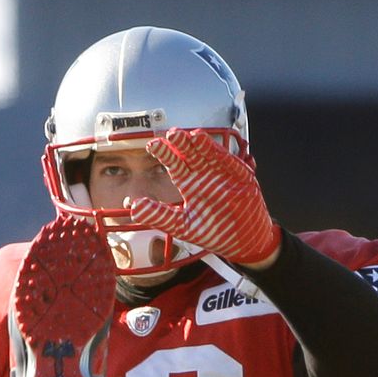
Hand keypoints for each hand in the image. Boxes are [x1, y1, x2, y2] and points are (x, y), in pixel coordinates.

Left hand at [130, 128, 281, 266]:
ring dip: (194, 142)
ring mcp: (221, 172)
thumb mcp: (182, 225)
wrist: (243, 241)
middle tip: (167, 135)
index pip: (175, 164)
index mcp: (190, 184)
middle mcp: (204, 174)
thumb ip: (159, 216)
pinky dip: (212, 149)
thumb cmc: (214, 233)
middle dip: (178, 144)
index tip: (151, 146)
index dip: (165, 154)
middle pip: (189, 153)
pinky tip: (200, 140)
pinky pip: (223, 158)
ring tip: (181, 135)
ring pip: (205, 152)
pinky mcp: (237, 173)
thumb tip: (134, 208)